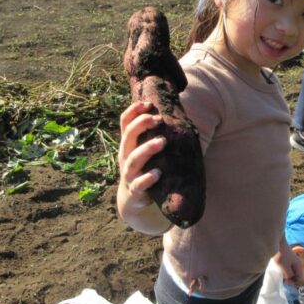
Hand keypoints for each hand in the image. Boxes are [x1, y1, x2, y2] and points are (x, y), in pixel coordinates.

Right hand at [116, 101, 164, 221]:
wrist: (133, 199)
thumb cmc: (144, 168)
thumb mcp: (144, 151)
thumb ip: (153, 135)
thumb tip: (178, 115)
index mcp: (128, 144)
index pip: (125, 122)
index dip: (133, 111)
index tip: (148, 104)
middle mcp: (125, 156)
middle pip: (128, 136)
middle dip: (141, 125)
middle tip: (157, 119)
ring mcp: (129, 173)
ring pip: (133, 159)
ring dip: (147, 149)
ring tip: (162, 142)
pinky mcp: (135, 190)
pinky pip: (139, 184)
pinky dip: (147, 178)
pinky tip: (158, 173)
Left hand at [274, 243, 301, 285]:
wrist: (275, 243)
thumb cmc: (281, 256)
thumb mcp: (285, 268)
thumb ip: (289, 275)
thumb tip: (290, 279)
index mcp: (298, 265)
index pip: (298, 277)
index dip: (292, 282)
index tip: (284, 282)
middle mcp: (296, 263)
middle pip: (295, 274)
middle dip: (289, 278)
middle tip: (282, 279)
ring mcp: (292, 260)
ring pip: (291, 271)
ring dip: (286, 274)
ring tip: (280, 275)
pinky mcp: (286, 258)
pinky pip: (287, 267)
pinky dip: (284, 270)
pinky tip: (279, 269)